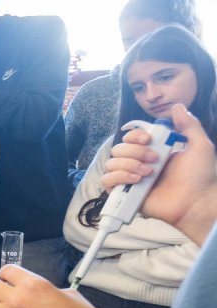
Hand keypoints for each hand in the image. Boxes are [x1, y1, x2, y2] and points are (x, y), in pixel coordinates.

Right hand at [101, 103, 216, 241]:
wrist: (194, 201)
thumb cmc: (199, 177)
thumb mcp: (200, 145)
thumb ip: (189, 125)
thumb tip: (176, 106)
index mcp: (152, 151)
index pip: (129, 138)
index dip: (134, 135)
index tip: (148, 139)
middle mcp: (138, 164)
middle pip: (118, 148)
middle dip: (134, 151)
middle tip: (154, 159)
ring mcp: (130, 179)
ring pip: (111, 163)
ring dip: (128, 164)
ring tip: (148, 173)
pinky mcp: (123, 194)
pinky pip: (106, 180)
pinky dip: (119, 176)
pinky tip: (136, 180)